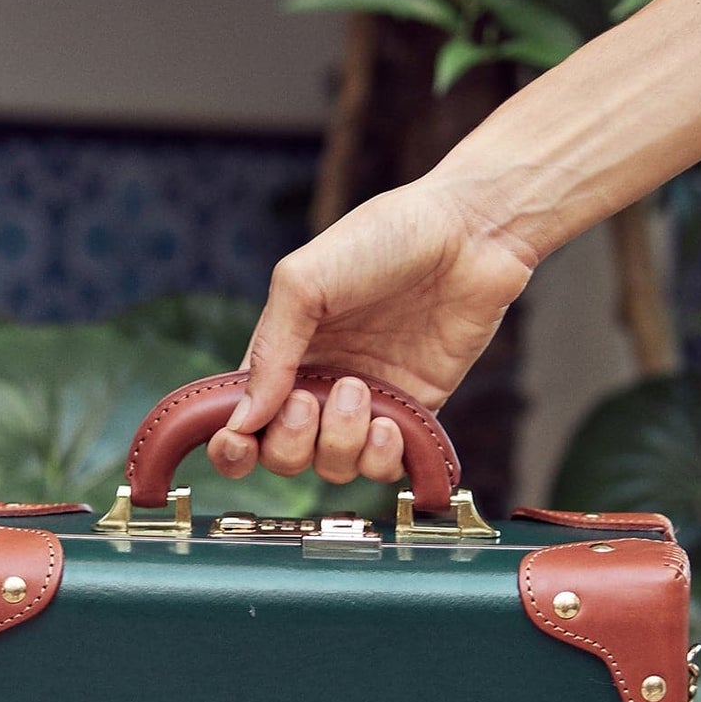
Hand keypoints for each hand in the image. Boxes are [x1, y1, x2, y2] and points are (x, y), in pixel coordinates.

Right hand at [208, 178, 535, 484]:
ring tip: (359, 390)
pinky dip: (380, 456)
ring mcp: (368, 403)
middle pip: (283, 455)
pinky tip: (390, 421)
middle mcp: (321, 383)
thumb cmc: (384, 239)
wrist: (469, 234)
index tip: (237, 442)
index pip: (242, 419)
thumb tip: (243, 420)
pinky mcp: (415, 414)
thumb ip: (271, 350)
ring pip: (333, 467)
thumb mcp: (304, 280)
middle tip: (309, 402)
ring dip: (339, 441)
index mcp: (286, 351)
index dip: (232, 446)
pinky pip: (386, 466)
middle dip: (289, 441)